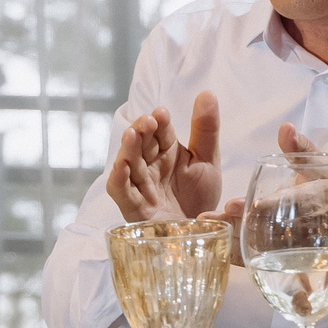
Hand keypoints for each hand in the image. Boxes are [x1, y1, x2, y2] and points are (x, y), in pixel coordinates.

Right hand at [106, 92, 223, 222]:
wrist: (200, 233)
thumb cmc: (200, 197)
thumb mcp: (208, 161)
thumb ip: (206, 130)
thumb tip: (207, 93)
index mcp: (167, 152)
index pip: (160, 131)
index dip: (159, 122)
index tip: (162, 113)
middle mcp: (150, 166)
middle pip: (141, 144)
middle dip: (142, 131)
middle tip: (147, 121)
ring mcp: (140, 186)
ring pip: (129, 164)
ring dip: (128, 149)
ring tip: (132, 134)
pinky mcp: (135, 208)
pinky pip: (122, 192)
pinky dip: (119, 179)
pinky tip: (122, 166)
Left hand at [211, 122, 320, 266]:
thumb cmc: (324, 189)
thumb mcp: (318, 165)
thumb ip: (300, 148)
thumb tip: (285, 128)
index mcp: (319, 198)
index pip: (299, 201)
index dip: (276, 203)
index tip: (254, 202)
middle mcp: (309, 226)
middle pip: (276, 227)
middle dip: (248, 220)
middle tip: (222, 212)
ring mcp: (294, 247)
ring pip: (264, 246)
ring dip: (237, 238)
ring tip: (210, 227)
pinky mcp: (280, 258)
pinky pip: (258, 259)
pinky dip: (238, 255)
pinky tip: (216, 246)